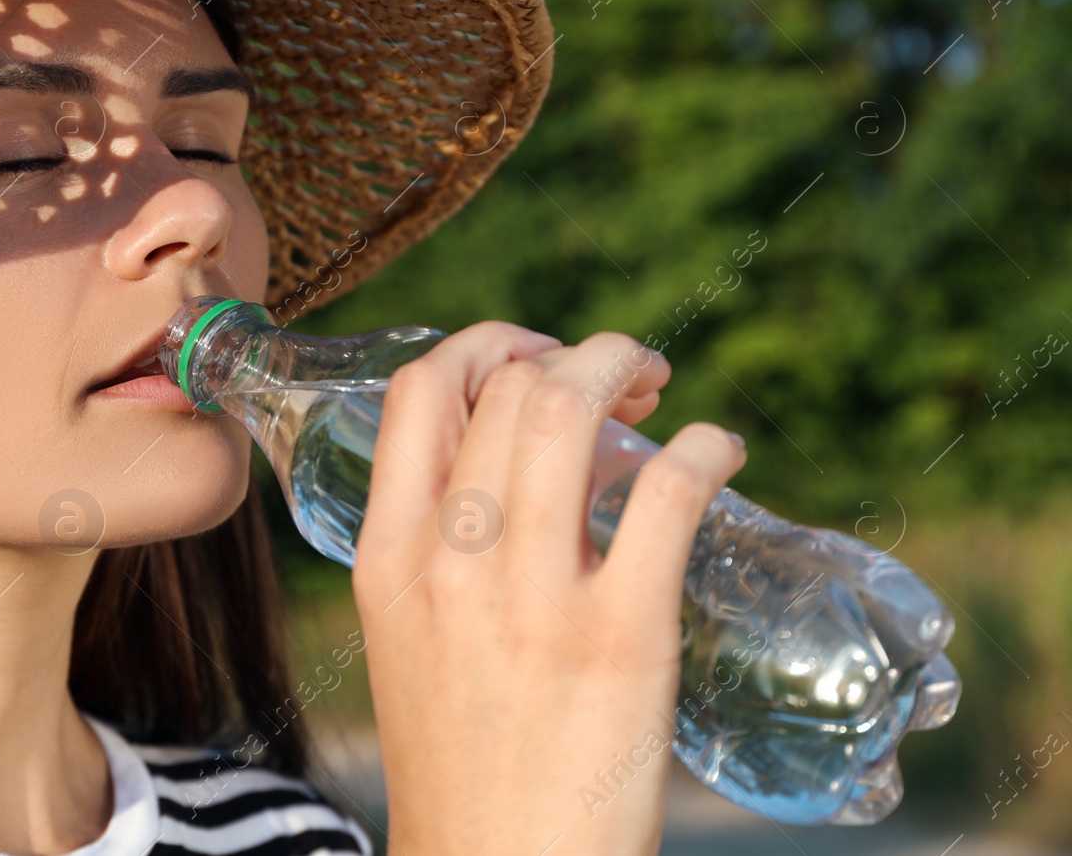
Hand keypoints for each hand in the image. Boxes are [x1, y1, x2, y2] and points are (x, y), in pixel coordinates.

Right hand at [351, 323, 746, 855]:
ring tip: (657, 392)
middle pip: (508, 385)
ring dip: (627, 366)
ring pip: (572, 409)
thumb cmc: (463, 761)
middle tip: (620, 379)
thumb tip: (516, 461)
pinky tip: (718, 451)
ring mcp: (534, 596)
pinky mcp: (623, 634)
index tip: (532, 357)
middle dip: (576, 352)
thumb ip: (439, 548)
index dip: (484, 345)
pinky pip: (668, 492)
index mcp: (389, 557)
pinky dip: (705, 448)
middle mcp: (451, 561)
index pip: (418, 391)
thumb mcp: (411, 637)